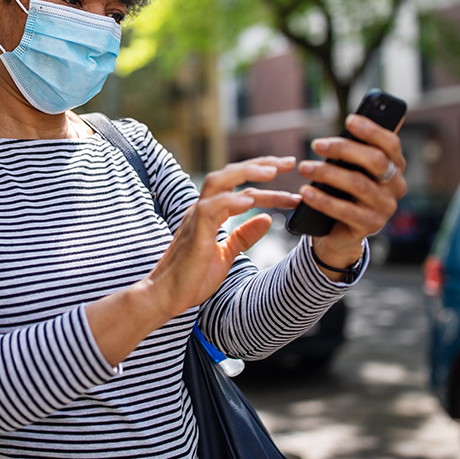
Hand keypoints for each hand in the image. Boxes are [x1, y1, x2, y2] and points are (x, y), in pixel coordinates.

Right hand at [86, 156, 299, 366]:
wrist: (168, 295)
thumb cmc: (192, 277)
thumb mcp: (226, 254)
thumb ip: (244, 236)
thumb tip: (267, 220)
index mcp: (211, 213)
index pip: (242, 189)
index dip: (268, 184)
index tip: (291, 181)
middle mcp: (203, 208)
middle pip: (230, 174)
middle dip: (260, 165)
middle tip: (289, 162)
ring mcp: (196, 217)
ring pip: (219, 181)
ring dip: (246, 173)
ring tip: (272, 172)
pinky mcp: (194, 230)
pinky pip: (211, 207)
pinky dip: (231, 200)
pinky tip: (250, 200)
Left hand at [298, 114, 407, 268]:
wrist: (337, 231)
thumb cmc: (343, 192)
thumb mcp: (350, 169)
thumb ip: (353, 152)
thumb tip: (350, 124)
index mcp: (395, 167)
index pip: (391, 144)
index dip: (372, 131)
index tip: (349, 120)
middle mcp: (396, 186)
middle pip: (375, 161)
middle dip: (344, 149)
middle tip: (316, 144)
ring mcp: (386, 207)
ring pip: (358, 184)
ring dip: (328, 173)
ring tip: (304, 167)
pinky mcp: (371, 225)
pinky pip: (346, 211)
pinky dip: (323, 200)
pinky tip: (306, 192)